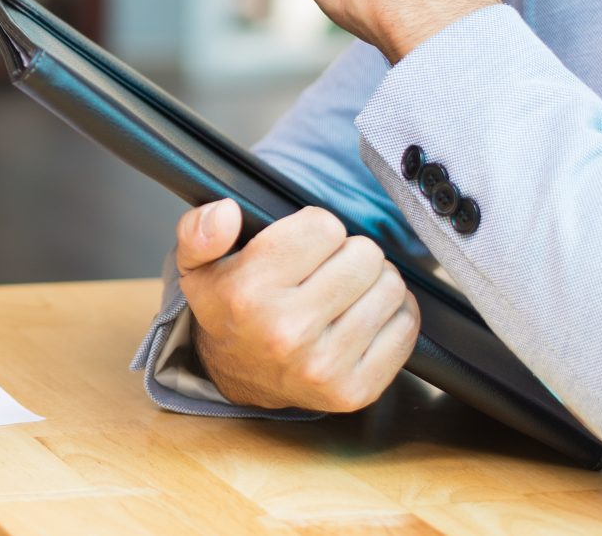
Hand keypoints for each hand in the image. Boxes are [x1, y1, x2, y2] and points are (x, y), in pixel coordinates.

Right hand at [175, 199, 419, 412]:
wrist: (237, 376)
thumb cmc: (227, 311)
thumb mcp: (195, 265)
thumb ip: (199, 230)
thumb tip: (227, 211)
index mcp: (248, 293)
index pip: (323, 227)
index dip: (316, 229)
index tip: (303, 246)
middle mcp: (287, 331)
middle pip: (364, 254)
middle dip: (348, 253)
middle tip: (329, 269)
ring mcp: (325, 365)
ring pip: (390, 287)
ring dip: (373, 282)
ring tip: (348, 291)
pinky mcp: (356, 390)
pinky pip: (405, 328)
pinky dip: (393, 314)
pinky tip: (365, 315)